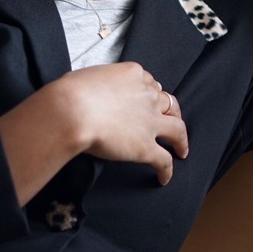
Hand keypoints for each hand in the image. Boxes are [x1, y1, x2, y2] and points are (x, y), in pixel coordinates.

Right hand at [57, 62, 188, 185]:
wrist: (72, 110)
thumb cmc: (71, 92)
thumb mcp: (87, 77)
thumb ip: (97, 84)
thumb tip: (90, 92)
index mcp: (133, 74)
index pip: (149, 82)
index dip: (149, 93)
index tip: (145, 100)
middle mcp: (147, 95)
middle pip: (168, 102)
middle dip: (171, 111)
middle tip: (170, 119)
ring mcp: (150, 122)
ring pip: (178, 129)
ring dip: (181, 139)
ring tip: (181, 149)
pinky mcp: (146, 147)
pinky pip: (164, 160)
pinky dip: (167, 170)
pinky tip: (164, 177)